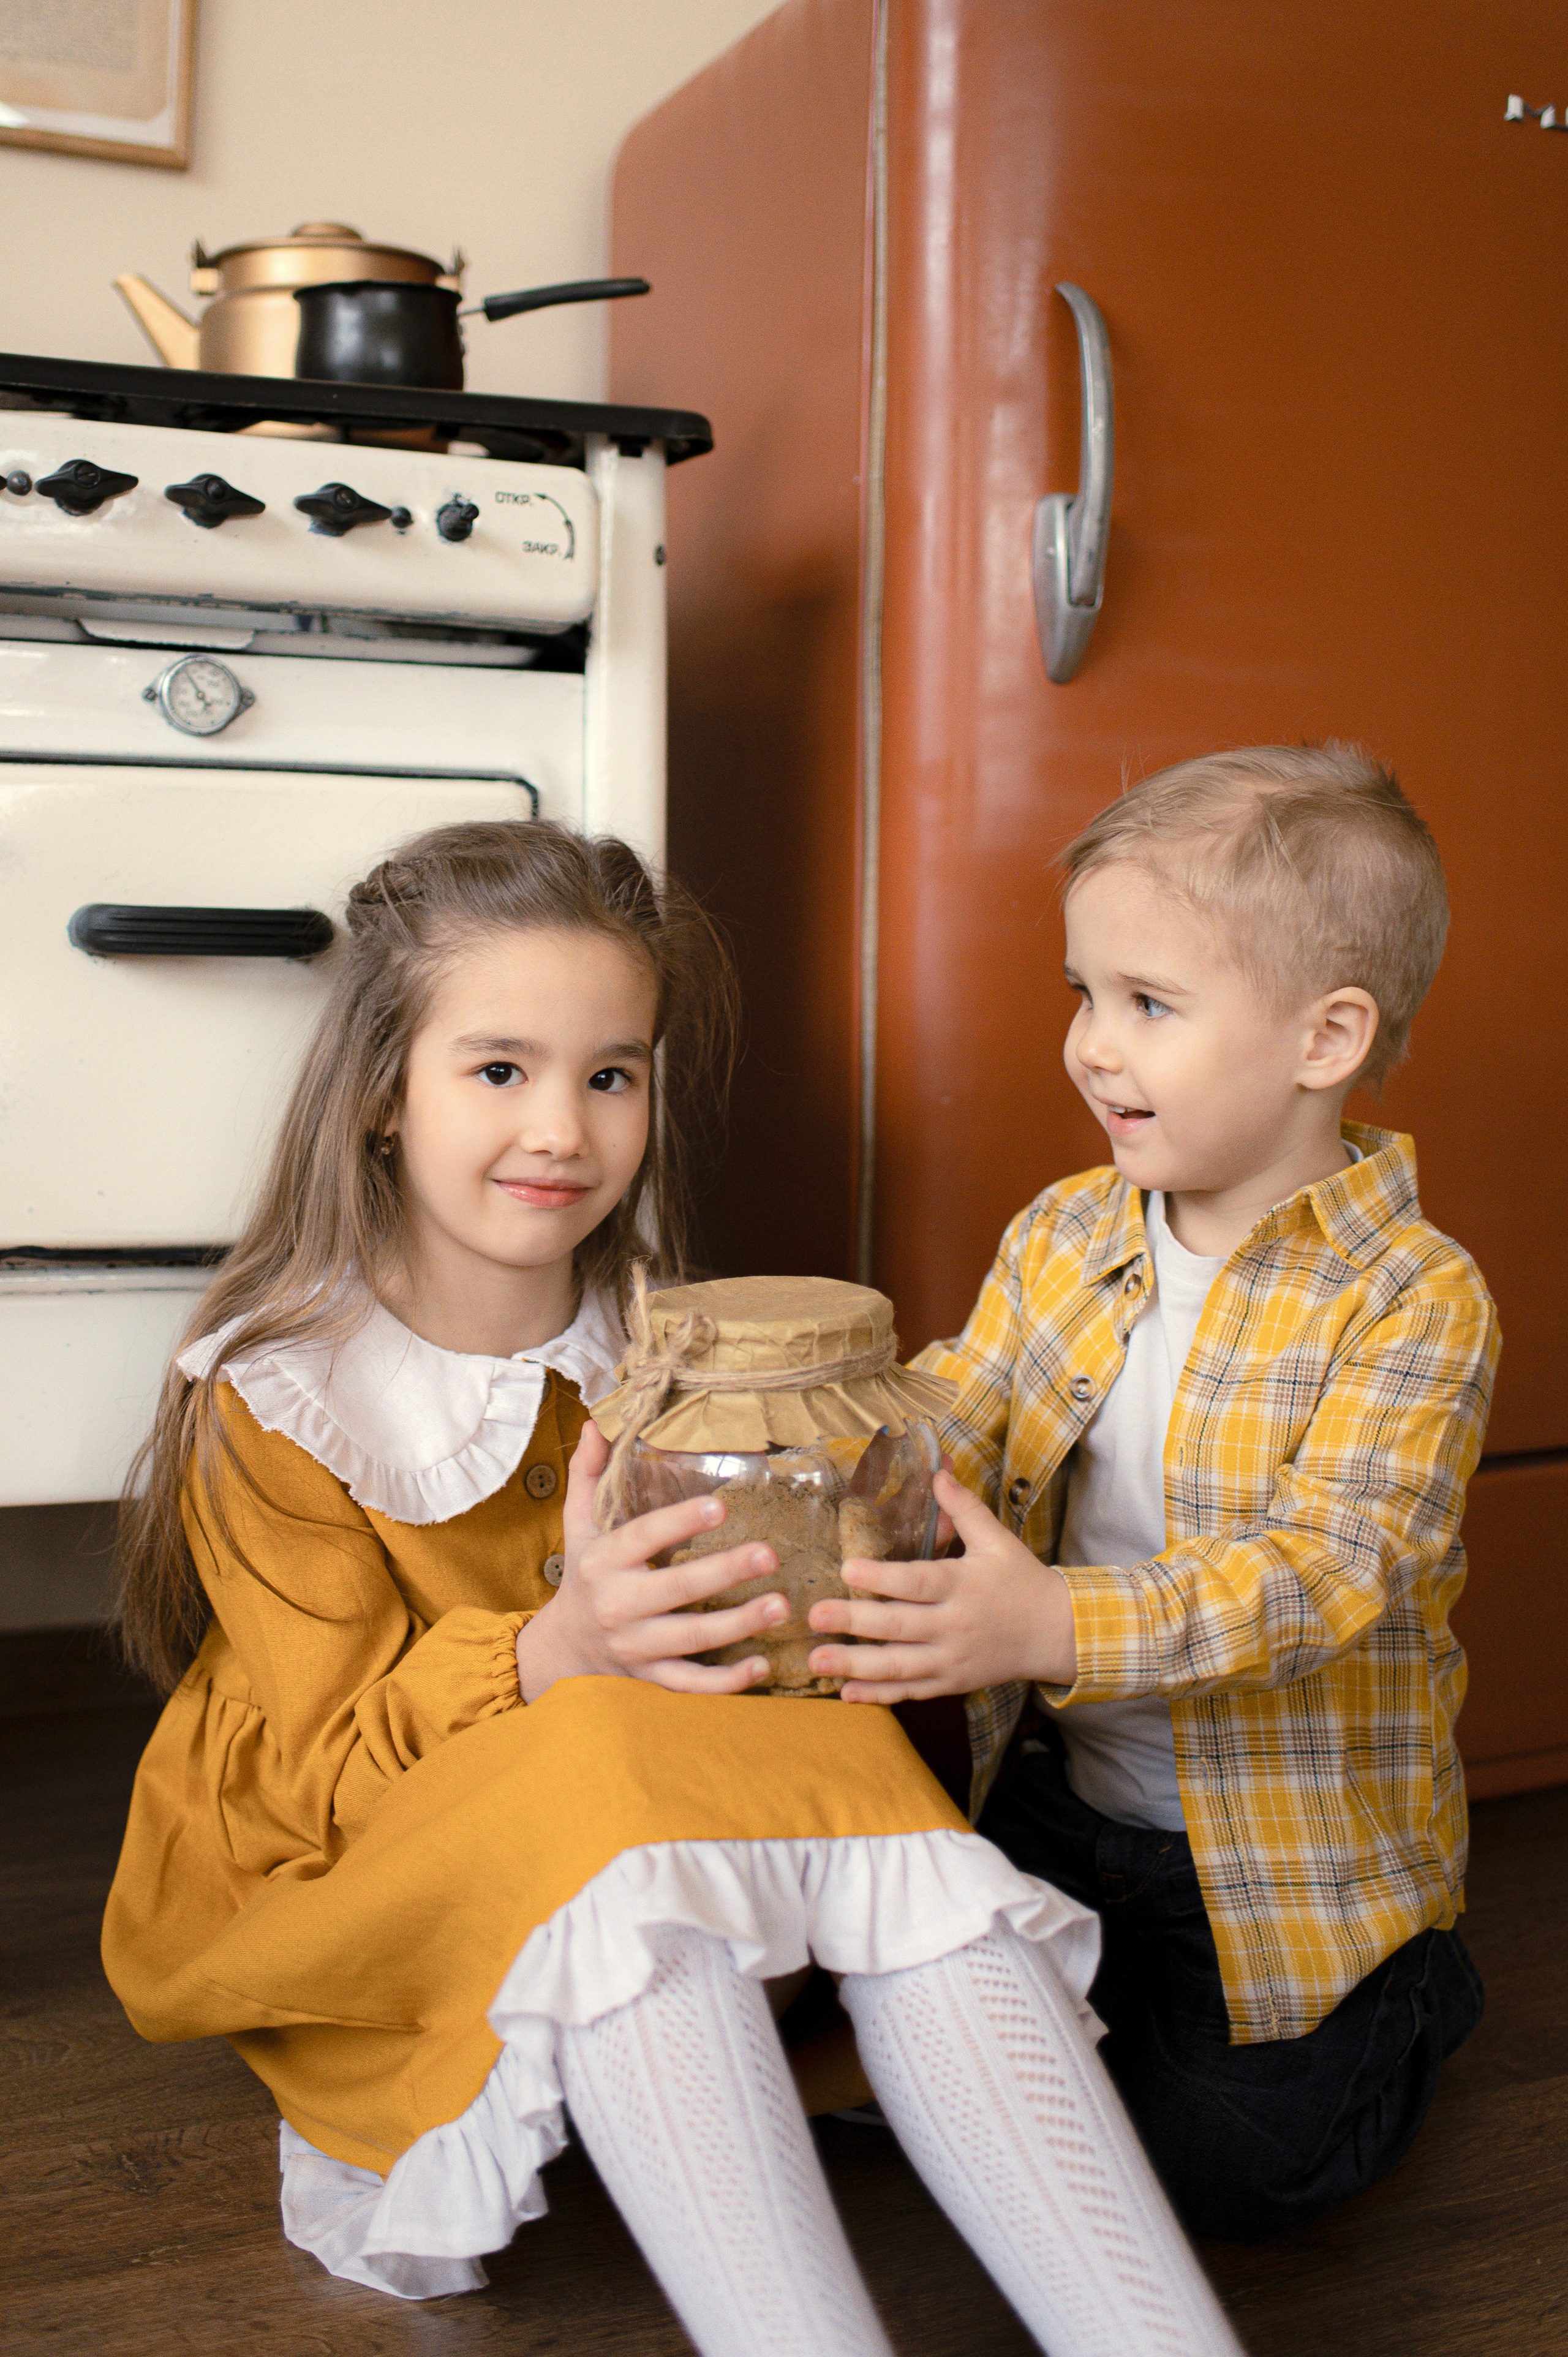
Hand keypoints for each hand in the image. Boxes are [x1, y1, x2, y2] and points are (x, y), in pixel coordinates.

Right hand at [516, 1420, 788, 1701]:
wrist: (565, 1647)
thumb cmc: (585, 1575)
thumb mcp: (580, 1525)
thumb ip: (590, 1475)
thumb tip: (598, 1423)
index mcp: (602, 1562)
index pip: (642, 1538)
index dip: (680, 1523)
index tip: (721, 1506)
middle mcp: (617, 1606)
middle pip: (675, 1590)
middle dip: (724, 1573)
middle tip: (771, 1554)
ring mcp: (636, 1646)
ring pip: (691, 1639)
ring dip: (739, 1625)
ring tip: (781, 1605)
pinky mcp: (651, 1678)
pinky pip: (691, 1684)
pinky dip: (726, 1682)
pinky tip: (763, 1664)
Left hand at [805, 1468, 1076, 1702]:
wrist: (1057, 1634)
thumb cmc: (1022, 1581)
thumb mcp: (998, 1540)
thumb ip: (964, 1508)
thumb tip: (937, 1472)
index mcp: (964, 1585)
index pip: (918, 1583)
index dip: (882, 1578)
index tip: (847, 1570)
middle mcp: (955, 1626)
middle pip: (899, 1626)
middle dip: (854, 1622)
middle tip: (814, 1616)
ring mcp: (952, 1660)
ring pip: (899, 1666)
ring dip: (855, 1665)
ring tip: (816, 1661)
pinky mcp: (951, 1683)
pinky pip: (911, 1692)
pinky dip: (879, 1696)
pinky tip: (846, 1694)